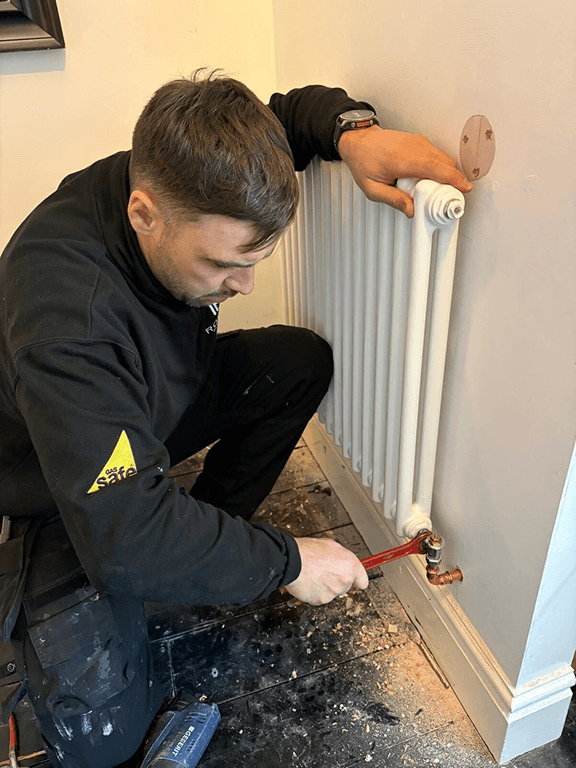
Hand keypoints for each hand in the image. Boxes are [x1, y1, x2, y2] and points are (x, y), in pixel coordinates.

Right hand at [285, 537, 368, 605]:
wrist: (292, 561)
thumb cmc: (308, 551)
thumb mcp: (330, 545)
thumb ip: (342, 558)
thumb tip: (343, 562)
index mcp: (350, 565)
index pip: (363, 580)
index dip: (357, 580)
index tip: (356, 580)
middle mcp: (345, 580)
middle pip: (345, 586)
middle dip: (336, 581)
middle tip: (324, 571)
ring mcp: (333, 592)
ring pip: (332, 592)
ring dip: (325, 587)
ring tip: (314, 574)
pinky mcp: (321, 600)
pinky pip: (320, 598)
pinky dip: (315, 592)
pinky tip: (309, 581)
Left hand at [337, 125, 472, 217]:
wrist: (359, 141)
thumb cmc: (364, 162)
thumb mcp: (373, 189)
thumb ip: (393, 200)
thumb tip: (412, 210)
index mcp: (402, 160)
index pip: (434, 168)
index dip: (453, 178)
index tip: (465, 188)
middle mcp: (414, 148)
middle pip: (445, 163)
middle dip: (453, 181)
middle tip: (449, 198)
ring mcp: (419, 142)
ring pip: (444, 158)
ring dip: (447, 175)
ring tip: (437, 192)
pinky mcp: (421, 142)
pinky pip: (438, 155)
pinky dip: (441, 167)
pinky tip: (431, 180)